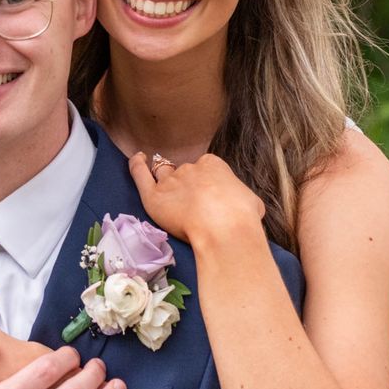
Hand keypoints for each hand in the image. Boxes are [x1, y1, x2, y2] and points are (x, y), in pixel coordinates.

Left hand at [128, 152, 264, 246]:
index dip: (206, 183)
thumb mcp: (251, 202)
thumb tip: (241, 205)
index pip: (206, 169)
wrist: (224, 229)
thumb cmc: (242, 217)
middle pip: (184, 173)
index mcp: (214, 165)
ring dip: (163, 177)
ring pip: (163, 173)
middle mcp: (191, 168)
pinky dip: (136, 166)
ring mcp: (171, 181)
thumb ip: (239, 198)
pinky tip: (137, 160)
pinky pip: (140, 174)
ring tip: (165, 187)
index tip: (210, 198)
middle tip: (193, 204)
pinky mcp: (154, 197)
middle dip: (187, 185)